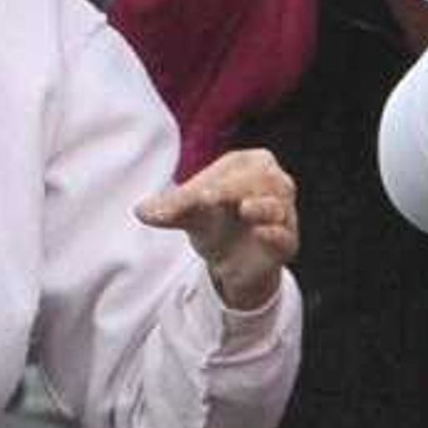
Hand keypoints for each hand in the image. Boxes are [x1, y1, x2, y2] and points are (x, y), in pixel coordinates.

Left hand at [141, 148, 299, 312]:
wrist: (231, 263)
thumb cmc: (213, 223)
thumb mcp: (188, 213)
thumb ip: (168, 209)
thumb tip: (140, 211)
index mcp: (250, 164)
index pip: (235, 168)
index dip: (215, 182)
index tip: (196, 197)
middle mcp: (274, 183)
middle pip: (262, 179)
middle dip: (235, 189)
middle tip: (208, 198)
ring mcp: (284, 213)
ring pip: (278, 205)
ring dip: (263, 207)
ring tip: (245, 209)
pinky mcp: (287, 242)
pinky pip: (285, 235)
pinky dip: (275, 234)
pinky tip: (261, 233)